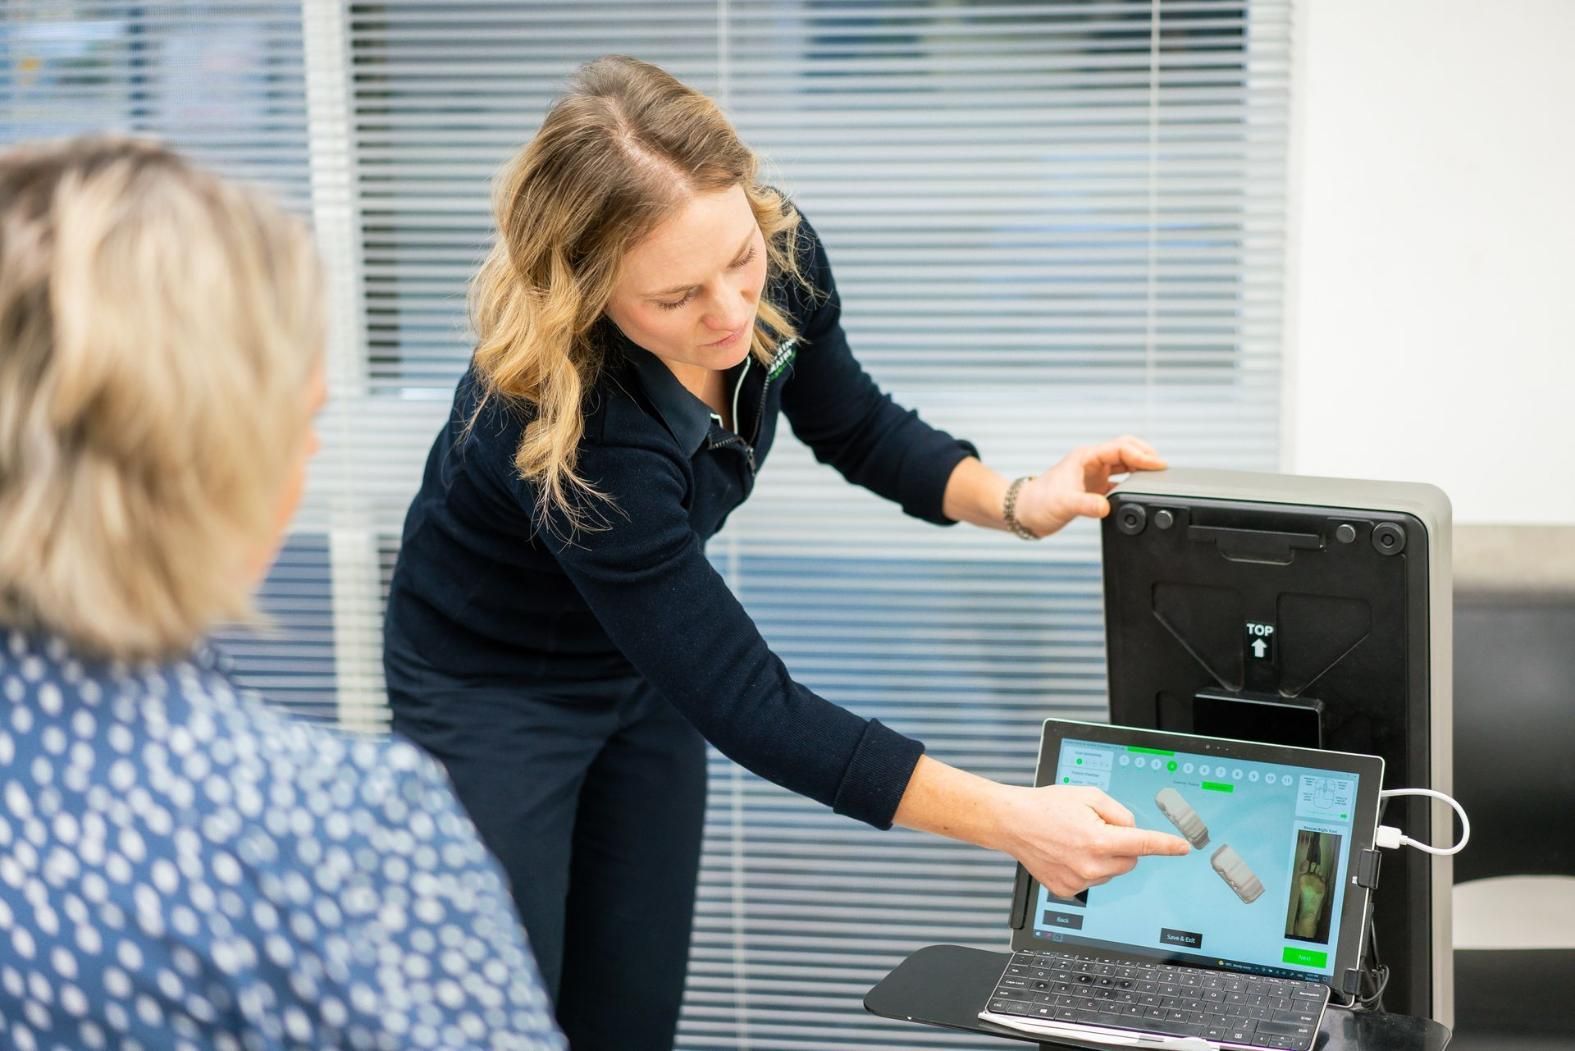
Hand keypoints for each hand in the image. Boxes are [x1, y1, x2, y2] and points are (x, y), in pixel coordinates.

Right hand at [996, 784, 1190, 897]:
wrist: (1013, 822)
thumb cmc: (1047, 806)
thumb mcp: (1089, 795)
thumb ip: (1118, 812)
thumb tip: (1132, 830)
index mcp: (1099, 839)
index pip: (1143, 844)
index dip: (1166, 845)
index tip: (1183, 848)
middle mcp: (1090, 865)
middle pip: (1129, 860)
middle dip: (1123, 845)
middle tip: (1097, 829)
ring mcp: (1078, 881)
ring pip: (1111, 872)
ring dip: (1103, 858)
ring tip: (1076, 840)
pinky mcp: (1067, 890)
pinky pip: (1092, 880)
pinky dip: (1087, 868)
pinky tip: (1067, 854)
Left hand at [1012, 435, 1164, 537]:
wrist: (1025, 513)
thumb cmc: (1039, 503)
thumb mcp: (1064, 503)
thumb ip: (1086, 505)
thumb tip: (1106, 507)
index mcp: (1086, 456)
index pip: (1121, 448)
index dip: (1142, 455)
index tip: (1159, 466)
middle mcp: (1092, 461)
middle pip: (1126, 449)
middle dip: (1146, 455)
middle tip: (1164, 469)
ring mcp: (1094, 473)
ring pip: (1125, 463)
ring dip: (1141, 468)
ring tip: (1159, 477)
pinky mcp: (1094, 486)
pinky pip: (1120, 480)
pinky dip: (1132, 483)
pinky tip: (1141, 491)